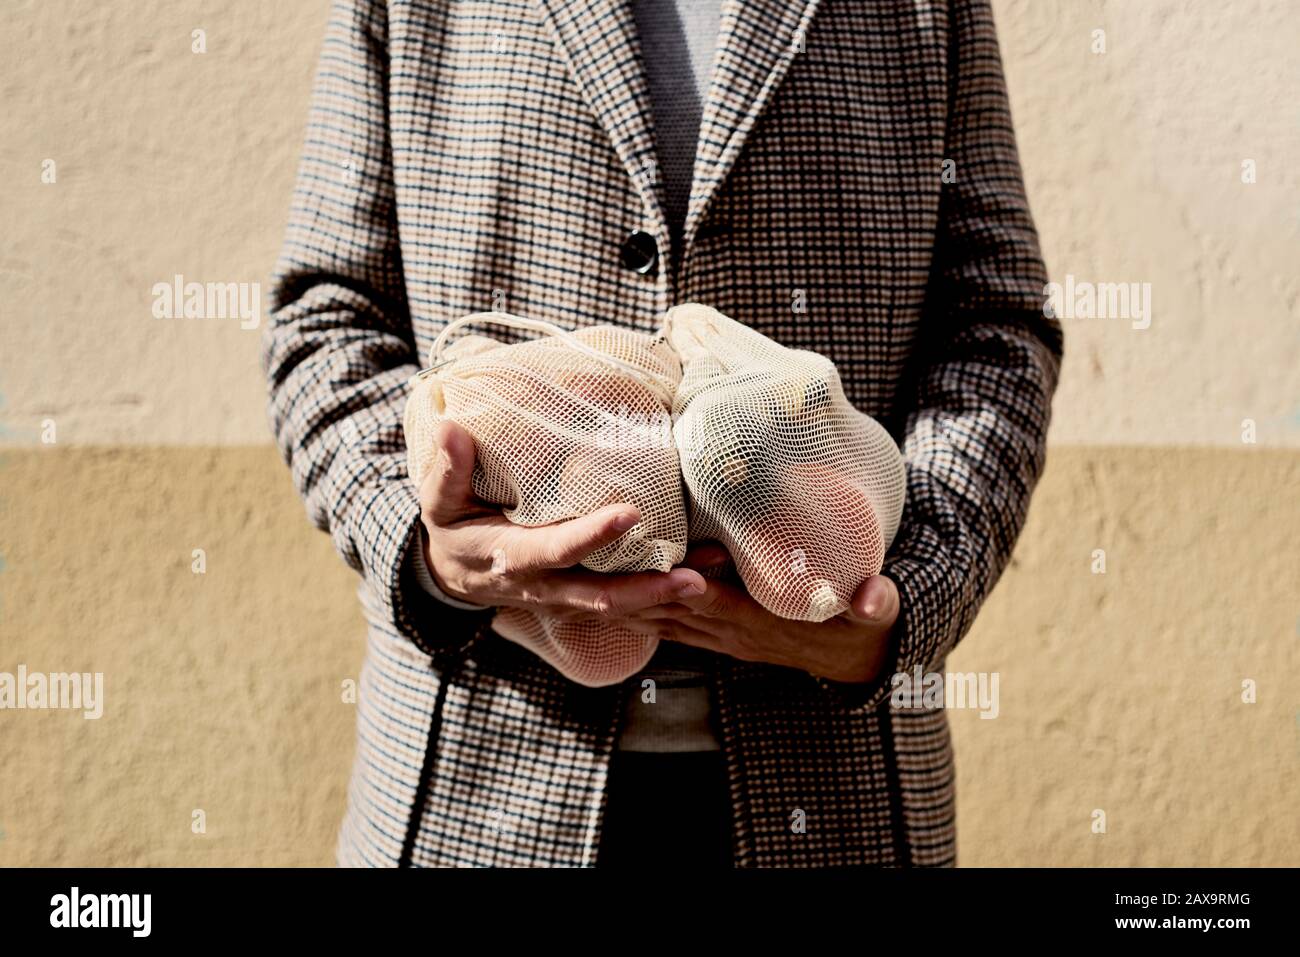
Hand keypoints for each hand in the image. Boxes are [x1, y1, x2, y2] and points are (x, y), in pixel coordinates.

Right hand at [418, 420, 706, 619]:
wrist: (452, 576)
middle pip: (601, 596)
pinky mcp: (580, 598)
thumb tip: (453, 429)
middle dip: (649, 591)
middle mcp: (544, 586)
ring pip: (619, 605)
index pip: (557, 549)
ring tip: (710, 577)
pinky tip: (699, 576)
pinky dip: (658, 595)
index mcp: (511, 558)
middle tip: (695, 579)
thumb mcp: (440, 503)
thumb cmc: (451, 528)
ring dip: (664, 595)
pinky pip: (623, 603)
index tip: (629, 514)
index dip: (591, 536)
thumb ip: (448, 470)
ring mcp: (565, 598)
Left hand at [620, 543, 899, 683]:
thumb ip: (876, 603)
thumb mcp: (877, 613)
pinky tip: (604, 600)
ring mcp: (720, 640)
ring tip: (587, 585)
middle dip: (637, 597)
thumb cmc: (861, 624)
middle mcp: (734, 635)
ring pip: (663, 624)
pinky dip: (636, 614)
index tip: (663, 571)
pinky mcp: (714, 637)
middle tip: (597, 573)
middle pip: (676, 616)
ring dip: (625, 607)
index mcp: (767, 624)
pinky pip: (667, 628)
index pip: (722, 606)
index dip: (693, 591)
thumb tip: (875, 598)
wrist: (853, 657)